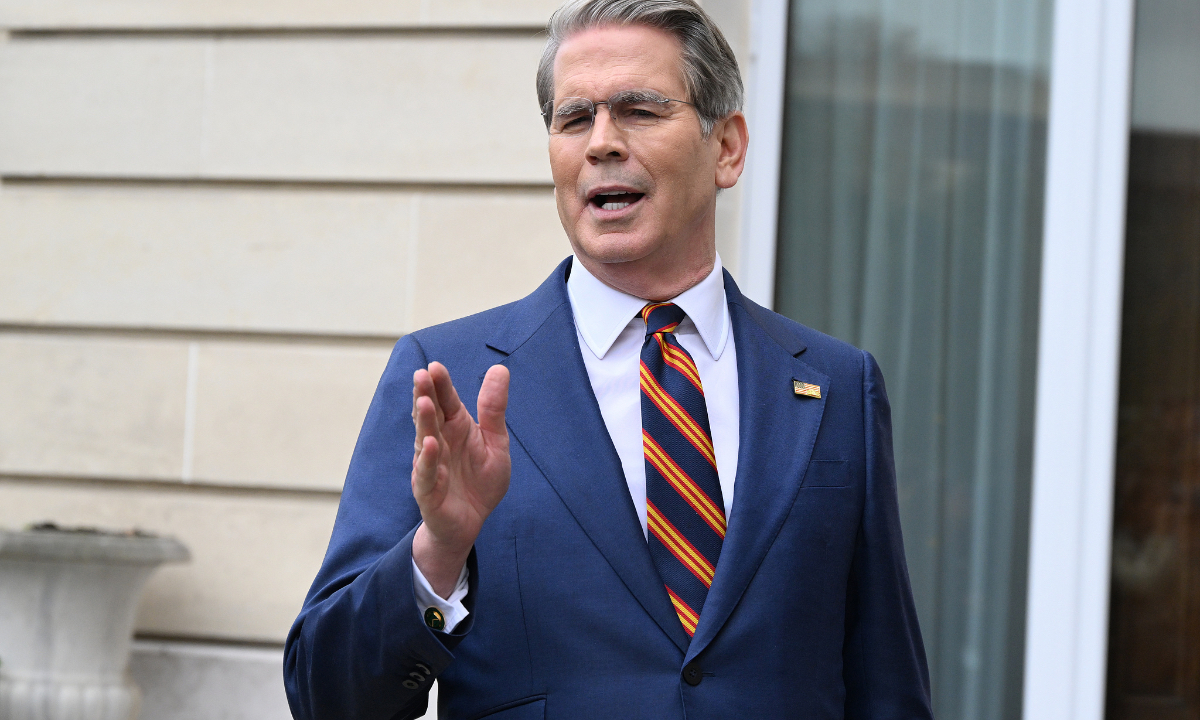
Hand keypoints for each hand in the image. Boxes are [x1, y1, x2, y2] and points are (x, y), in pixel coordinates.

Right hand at [410, 362, 510, 597]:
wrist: (472, 521)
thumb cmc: (480, 480)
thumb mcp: (495, 442)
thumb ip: (494, 409)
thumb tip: (500, 368)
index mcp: (456, 428)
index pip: (446, 401)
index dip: (441, 385)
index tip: (435, 367)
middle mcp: (439, 441)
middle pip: (430, 415)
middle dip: (425, 395)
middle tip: (421, 375)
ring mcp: (430, 464)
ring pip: (424, 439)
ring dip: (423, 422)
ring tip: (422, 402)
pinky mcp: (428, 490)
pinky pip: (426, 473)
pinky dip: (428, 459)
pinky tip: (431, 445)